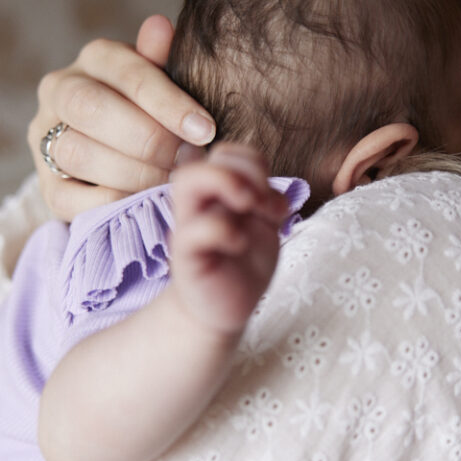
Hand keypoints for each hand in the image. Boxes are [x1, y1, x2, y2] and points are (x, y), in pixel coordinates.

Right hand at [27, 15, 215, 219]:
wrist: (121, 146)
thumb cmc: (155, 105)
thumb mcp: (164, 80)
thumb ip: (163, 59)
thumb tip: (160, 26)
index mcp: (95, 59)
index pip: (128, 74)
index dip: (169, 104)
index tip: (205, 129)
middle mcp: (60, 91)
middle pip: (92, 109)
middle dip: (148, 139)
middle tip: (188, 158)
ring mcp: (45, 138)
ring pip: (78, 153)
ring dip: (133, 172)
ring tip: (172, 180)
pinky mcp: (46, 185)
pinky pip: (69, 198)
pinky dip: (112, 201)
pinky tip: (145, 199)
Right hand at [169, 143, 289, 333]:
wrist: (226, 308)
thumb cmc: (244, 262)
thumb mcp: (263, 225)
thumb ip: (266, 201)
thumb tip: (275, 194)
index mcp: (219, 192)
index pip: (227, 153)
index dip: (253, 164)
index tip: (271, 199)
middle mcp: (200, 203)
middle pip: (207, 156)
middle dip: (243, 170)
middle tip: (262, 204)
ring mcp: (189, 226)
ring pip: (187, 180)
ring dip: (227, 184)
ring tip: (250, 209)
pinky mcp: (186, 256)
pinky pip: (193, 229)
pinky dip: (223, 230)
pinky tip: (240, 244)